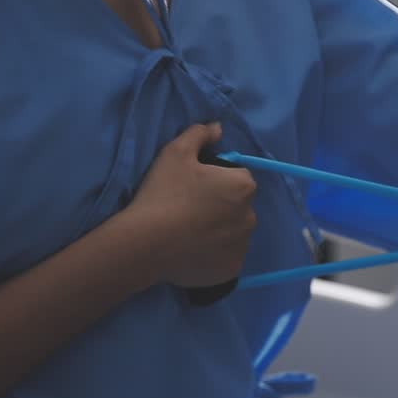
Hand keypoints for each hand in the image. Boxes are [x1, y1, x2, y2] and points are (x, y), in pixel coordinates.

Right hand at [128, 123, 256, 287]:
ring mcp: (243, 245)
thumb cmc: (163, 194)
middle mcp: (251, 216)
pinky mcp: (232, 269)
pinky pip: (227, 257)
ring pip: (234, 233)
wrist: (146, 244)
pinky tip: (192, 251)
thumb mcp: (176, 153)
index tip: (195, 187)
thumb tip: (218, 127)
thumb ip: (199, 134)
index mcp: (243, 186)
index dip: (217, 180)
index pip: (238, 178)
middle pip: (238, 207)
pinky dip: (215, 254)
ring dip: (220, 231)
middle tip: (190, 210)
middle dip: (221, 206)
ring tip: (189, 233)